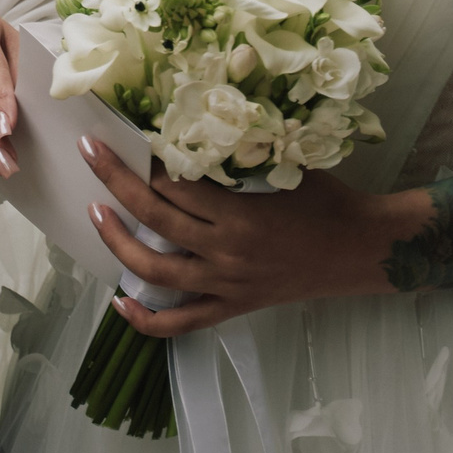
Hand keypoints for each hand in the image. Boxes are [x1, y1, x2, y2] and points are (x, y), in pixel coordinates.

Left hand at [79, 137, 419, 335]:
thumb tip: (193, 129)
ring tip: (94, 213)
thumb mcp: (284, 167)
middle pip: (154, 217)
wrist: (362, 250)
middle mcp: (226, 251)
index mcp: (239, 213)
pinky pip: (182, 323)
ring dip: (117, 242)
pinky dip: (146, 319)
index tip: (123, 134)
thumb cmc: (326, 200)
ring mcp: (227, 284)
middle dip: (116, 182)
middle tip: (91, 153)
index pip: (175, 183)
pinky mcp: (233, 307)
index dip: (144, 158)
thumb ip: (239, 155)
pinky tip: (119, 302)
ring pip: (155, 271)